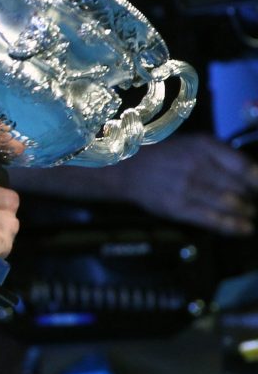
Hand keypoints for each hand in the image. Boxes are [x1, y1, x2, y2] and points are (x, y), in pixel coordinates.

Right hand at [102, 133, 257, 234]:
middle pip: (241, 188)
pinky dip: (233, 227)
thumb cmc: (167, 155)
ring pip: (230, 205)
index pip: (246, 168)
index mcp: (204, 146)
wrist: (128, 168)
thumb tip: (255, 176)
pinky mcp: (178, 207)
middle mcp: (197, 165)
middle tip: (253, 204)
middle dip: (252, 200)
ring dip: (246, 213)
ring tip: (250, 215)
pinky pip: (212, 219)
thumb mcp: (194, 144)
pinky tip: (245, 229)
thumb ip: (224, 156)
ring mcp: (187, 187)